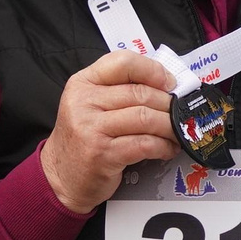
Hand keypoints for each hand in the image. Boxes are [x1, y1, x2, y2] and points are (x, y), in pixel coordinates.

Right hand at [41, 50, 178, 213]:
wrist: (60, 177)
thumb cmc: (83, 139)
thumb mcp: (90, 105)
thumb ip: (118, 90)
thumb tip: (165, 84)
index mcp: (82, 83)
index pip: (122, 62)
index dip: (152, 70)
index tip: (170, 82)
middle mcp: (83, 102)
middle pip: (139, 93)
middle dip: (168, 103)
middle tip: (180, 112)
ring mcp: (91, 128)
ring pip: (145, 118)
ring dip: (169, 126)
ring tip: (177, 132)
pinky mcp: (102, 154)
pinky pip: (144, 144)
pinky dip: (163, 146)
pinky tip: (167, 149)